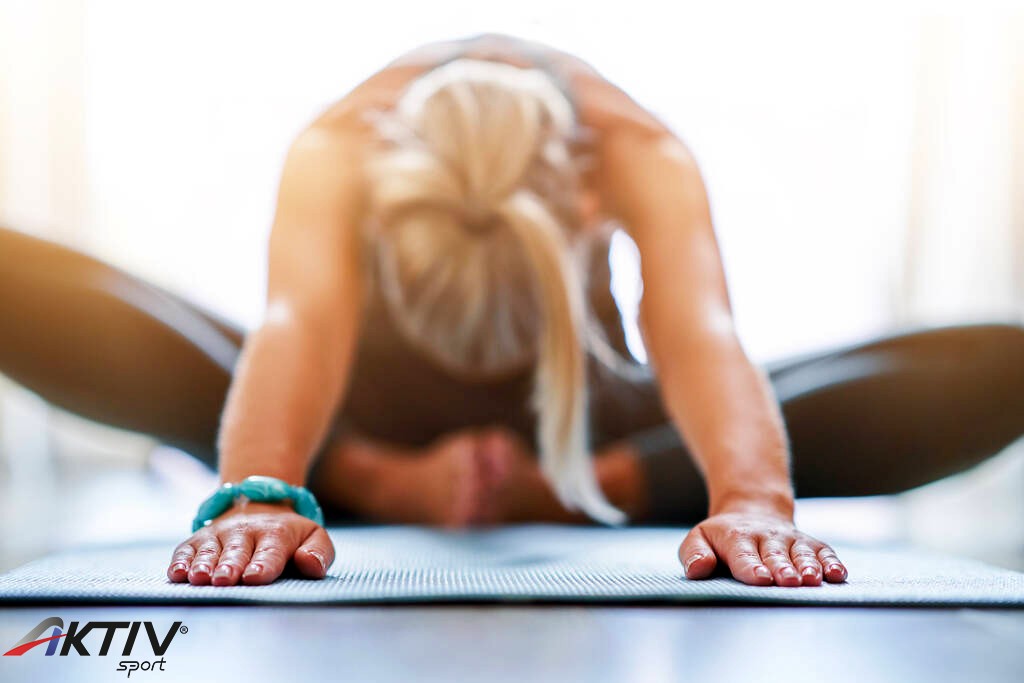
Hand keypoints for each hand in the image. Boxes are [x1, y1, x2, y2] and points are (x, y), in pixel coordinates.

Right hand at [166, 502, 334, 585]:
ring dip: (204, 564)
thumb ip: (319, 552)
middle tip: (225, 580)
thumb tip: (310, 565)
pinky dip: (180, 561)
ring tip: (199, 578)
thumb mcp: (314, 537)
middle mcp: (245, 532)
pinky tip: (176, 574)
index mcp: (277, 534)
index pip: (271, 552)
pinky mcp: (198, 539)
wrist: (260, 505)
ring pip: (210, 551)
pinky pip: (186, 549)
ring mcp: (219, 535)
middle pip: (237, 552)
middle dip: (231, 566)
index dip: (263, 565)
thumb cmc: (290, 536)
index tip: (256, 577)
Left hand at [679, 511, 847, 586]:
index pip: (743, 555)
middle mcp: (766, 537)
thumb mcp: (699, 539)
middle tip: (787, 581)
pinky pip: (823, 551)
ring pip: (801, 553)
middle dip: (782, 568)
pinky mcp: (810, 543)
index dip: (751, 567)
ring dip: (808, 566)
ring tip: (812, 579)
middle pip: (775, 555)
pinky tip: (838, 574)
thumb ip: (694, 554)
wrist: (751, 512)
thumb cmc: (721, 538)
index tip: (759, 578)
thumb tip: (697, 569)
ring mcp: (790, 540)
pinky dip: (832, 562)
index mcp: (736, 538)